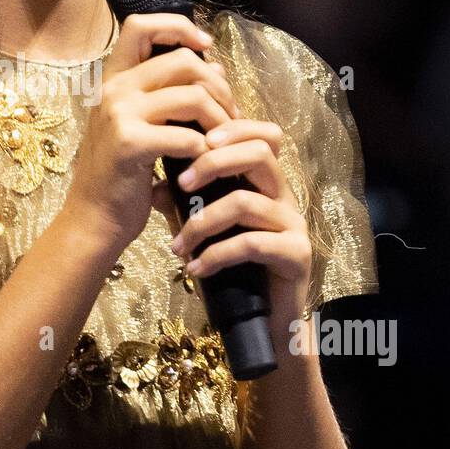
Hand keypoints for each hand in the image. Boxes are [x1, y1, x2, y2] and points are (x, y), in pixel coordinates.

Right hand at [64, 13, 237, 256]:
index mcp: (113, 80)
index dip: (179, 27)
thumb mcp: (141, 126)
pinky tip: (204, 165)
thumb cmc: (122, 176)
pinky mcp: (129, 143)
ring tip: (225, 142)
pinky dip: (204, 151)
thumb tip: (213, 66)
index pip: (141, 25)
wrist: (94, 219)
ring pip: (193, 96)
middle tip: (231, 114)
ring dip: (220, 119)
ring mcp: (119, 114)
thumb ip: (169, 95)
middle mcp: (113, 89)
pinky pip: (186, 136)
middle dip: (218, 86)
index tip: (206, 47)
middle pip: (183, 61)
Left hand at [168, 118, 312, 349]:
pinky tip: (195, 268)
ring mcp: (294, 225)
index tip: (195, 141)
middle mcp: (285, 197)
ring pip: (246, 202)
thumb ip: (185, 205)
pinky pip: (252, 244)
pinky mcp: (296, 254)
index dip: (233, 128)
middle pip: (259, 154)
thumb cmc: (237, 269)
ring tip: (177, 245)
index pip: (263, 135)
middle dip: (214, 163)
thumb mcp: (206, 229)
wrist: (267, 320)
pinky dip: (216, 255)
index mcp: (267, 183)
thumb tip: (153, 185)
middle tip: (180, 183)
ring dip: (203, 222)